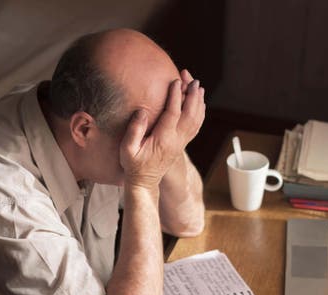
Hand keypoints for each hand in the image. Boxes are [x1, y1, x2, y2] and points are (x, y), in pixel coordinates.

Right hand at [120, 73, 204, 188]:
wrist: (145, 181)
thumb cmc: (133, 164)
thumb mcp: (127, 149)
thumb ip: (134, 131)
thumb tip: (142, 112)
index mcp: (163, 139)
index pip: (173, 114)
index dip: (176, 96)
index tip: (175, 81)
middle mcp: (176, 140)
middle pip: (190, 114)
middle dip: (192, 94)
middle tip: (191, 78)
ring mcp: (181, 142)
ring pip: (196, 119)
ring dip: (198, 101)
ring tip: (197, 85)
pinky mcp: (182, 143)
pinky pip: (196, 126)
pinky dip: (200, 112)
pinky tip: (199, 102)